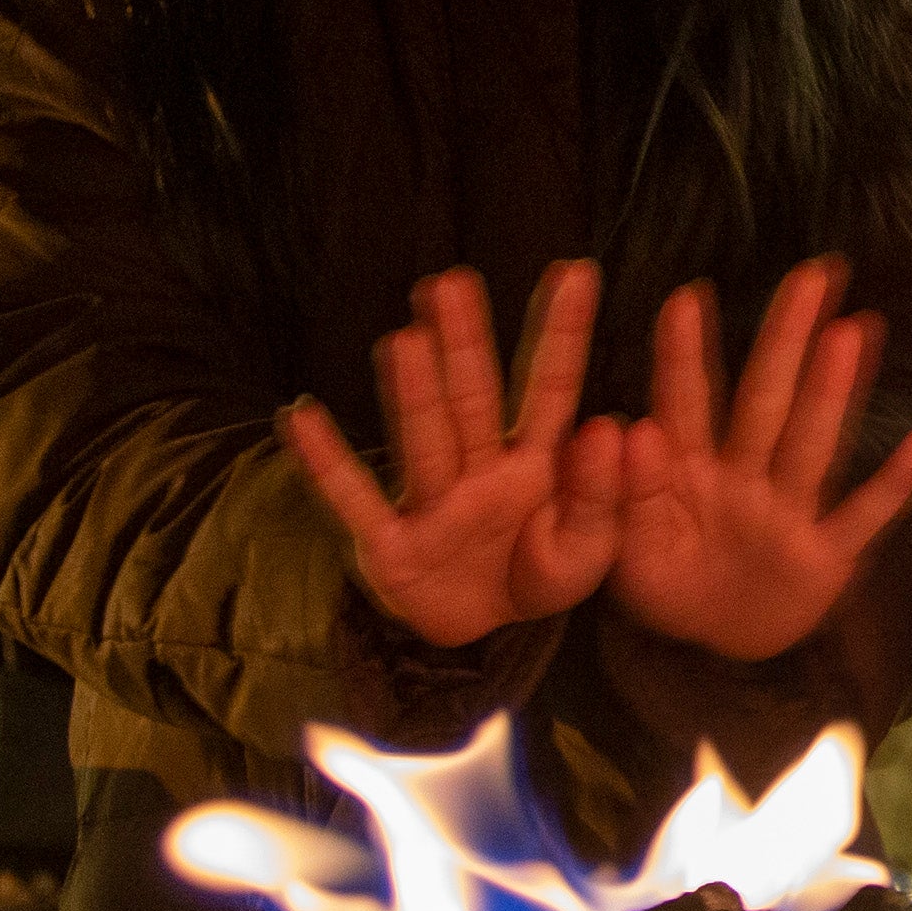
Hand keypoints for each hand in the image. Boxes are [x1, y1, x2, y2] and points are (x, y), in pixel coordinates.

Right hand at [284, 260, 622, 646]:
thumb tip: (610, 426)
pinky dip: (327, 464)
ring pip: (424, 438)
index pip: (552, 389)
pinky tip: (301, 417)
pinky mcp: (391, 547)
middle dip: (466, 342)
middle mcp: (480, 470)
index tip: (577, 272)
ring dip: (415, 393)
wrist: (486, 638)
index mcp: (536, 466)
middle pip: (474, 397)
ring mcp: (432, 504)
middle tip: (454, 283)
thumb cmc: (537, 575)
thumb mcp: (589, 551)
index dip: (563, 334)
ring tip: (406, 340)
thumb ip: (603, 496)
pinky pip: (355, 501)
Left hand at [603, 258, 911, 662]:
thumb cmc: (670, 586)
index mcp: (688, 475)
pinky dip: (900, 480)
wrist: (718, 648)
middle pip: (765, 400)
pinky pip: (867, 514)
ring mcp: (789, 513)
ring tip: (856, 328)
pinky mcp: (827, 555)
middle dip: (786, 338)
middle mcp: (744, 479)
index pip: (685, 406)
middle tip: (812, 272)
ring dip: (834, 390)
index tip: (687, 297)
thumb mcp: (627, 554)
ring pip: (813, 442)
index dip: (685, 356)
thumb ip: (627, 495)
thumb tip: (628, 428)